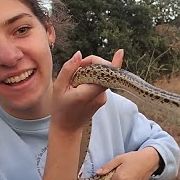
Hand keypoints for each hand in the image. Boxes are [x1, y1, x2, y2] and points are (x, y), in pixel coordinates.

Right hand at [43, 49, 123, 179]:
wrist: (67, 128)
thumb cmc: (60, 108)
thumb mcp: (59, 87)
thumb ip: (69, 69)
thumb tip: (79, 54)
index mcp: (89, 92)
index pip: (107, 74)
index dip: (115, 62)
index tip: (120, 52)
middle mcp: (100, 95)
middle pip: (104, 71)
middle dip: (92, 63)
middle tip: (76, 68)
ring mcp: (103, 98)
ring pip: (101, 76)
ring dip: (90, 72)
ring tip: (74, 81)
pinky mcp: (103, 99)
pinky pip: (99, 83)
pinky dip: (91, 79)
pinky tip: (79, 86)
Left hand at [96, 147, 160, 179]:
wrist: (149, 160)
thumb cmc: (135, 158)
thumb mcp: (119, 159)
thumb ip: (108, 167)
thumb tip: (98, 172)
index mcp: (119, 178)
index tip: (108, 174)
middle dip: (114, 179)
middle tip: (120, 170)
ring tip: (127, 171)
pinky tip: (131, 175)